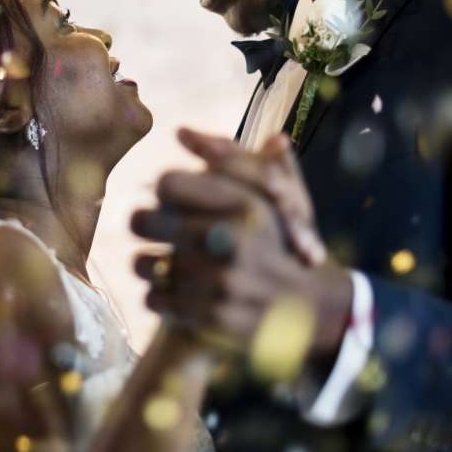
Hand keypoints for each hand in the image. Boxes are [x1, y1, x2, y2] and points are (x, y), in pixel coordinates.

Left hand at [131, 130, 352, 365]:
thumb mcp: (272, 193)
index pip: (167, 183)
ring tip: (158, 263)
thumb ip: (231, 158)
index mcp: (243, 205)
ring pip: (142, 263)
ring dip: (145, 263)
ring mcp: (217, 284)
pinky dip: (157, 296)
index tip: (169, 198)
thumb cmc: (281, 241)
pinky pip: (152, 299)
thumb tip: (183, 132)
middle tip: (146, 226)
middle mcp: (229, 243)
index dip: (165, 190)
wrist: (310, 309)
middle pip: (142, 220)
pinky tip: (170, 291)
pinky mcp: (207, 319)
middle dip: (143, 222)